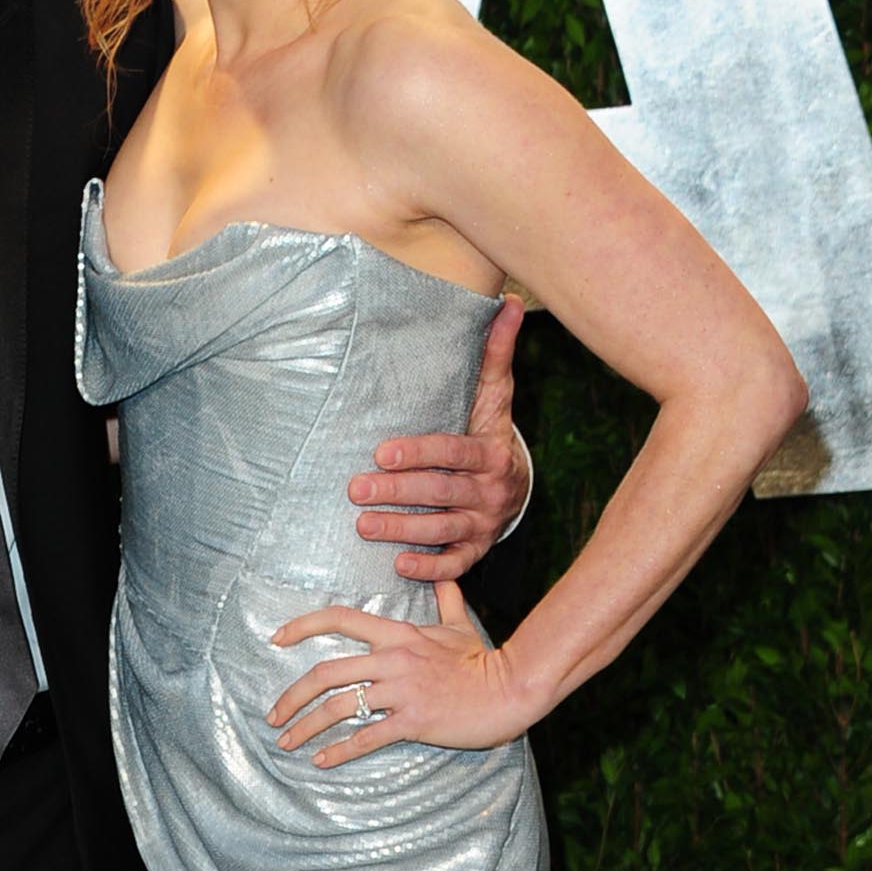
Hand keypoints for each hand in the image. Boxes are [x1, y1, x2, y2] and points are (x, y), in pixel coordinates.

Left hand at [268, 590, 538, 759]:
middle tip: (274, 715)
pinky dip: (339, 751)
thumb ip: (447, 602)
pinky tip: (321, 761)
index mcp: (398, 633)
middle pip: (326, 673)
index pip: (340, 618)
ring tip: (287, 742)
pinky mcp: (414, 720)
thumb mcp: (461, 626)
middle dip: (292, 696)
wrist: (511, 689)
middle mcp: (393, 659)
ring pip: (340, 706)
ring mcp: (403, 690)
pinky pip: (367, 737)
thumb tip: (445, 579)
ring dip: (307, 726)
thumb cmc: (484, 661)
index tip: (277, 638)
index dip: (302, 626)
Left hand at [348, 296, 526, 579]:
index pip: (453, 451)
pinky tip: (398, 565)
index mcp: (491, 452)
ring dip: (402, 529)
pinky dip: (429, 569)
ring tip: (363, 525)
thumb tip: (512, 302)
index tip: (381, 451)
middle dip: (398, 493)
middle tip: (356, 489)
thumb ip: (495, 353)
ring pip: (441, 529)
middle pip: (441, 492)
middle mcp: (489, 491)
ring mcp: (482, 525)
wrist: (514, 485)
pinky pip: (454, 565)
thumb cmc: (490, 433)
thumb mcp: (496, 395)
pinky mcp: (474, 552)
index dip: (419, 452)